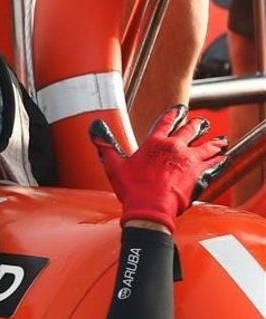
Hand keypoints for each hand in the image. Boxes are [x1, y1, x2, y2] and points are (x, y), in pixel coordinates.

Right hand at [90, 105, 227, 231]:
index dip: (173, 114)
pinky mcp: (199, 173)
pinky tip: (223, 158)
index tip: (179, 109)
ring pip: (206, 145)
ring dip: (213, 142)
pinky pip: (213, 164)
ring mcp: (189, 160)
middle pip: (190, 130)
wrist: (150, 208)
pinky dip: (219, 160)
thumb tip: (94, 127)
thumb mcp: (114, 167)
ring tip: (219, 140)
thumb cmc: (132, 190)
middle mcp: (174, 147)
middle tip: (201, 123)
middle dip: (197, 125)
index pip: (166, 122)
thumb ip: (106, 146)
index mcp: (154, 143)